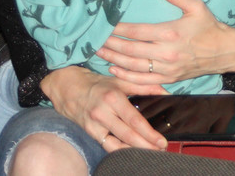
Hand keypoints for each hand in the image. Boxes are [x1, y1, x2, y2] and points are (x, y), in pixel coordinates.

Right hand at [40, 65, 167, 151]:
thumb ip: (145, 87)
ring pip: (117, 143)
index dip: (149, 133)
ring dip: (135, 150)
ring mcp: (94, 124)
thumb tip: (166, 92)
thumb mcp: (121, 81)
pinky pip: (107, 145)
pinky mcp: (89, 132)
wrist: (68, 87)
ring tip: (150, 153)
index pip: (134, 120)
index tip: (161, 141)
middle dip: (146, 145)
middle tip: (161, 149)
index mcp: (113, 98)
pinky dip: (120, 151)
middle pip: (128, 134)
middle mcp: (103, 112)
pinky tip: (131, 152)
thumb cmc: (98, 84)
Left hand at [98, 0, 234, 85]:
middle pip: (130, 50)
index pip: (137, 31)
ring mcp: (167, 68)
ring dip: (114, 59)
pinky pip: (143, 80)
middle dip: (110, 45)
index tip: (104, 25)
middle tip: (94, 40)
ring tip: (99, 53)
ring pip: (133, 66)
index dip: (118, 29)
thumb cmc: (210, 27)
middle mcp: (166, 52)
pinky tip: (114, 70)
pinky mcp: (169, 78)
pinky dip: (126, 76)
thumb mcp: (197, 6)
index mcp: (170, 33)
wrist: (225, 51)